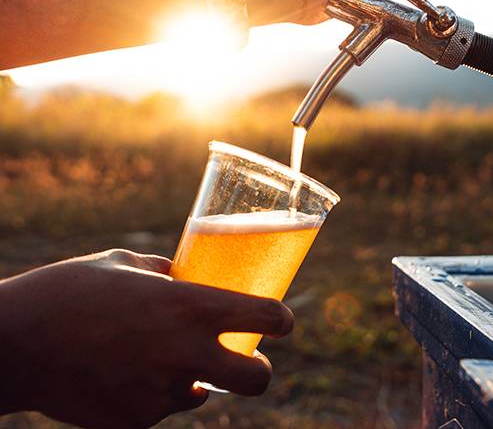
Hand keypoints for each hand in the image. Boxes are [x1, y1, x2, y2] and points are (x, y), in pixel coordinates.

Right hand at [0, 249, 292, 428]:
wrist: (19, 340)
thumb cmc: (74, 289)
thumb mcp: (126, 263)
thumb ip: (166, 271)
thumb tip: (185, 274)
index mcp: (188, 306)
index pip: (265, 316)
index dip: (281, 319)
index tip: (283, 320)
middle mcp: (185, 353)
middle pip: (257, 379)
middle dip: (259, 371)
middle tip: (248, 360)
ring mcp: (161, 394)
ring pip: (201, 393)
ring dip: (192, 376)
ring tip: (153, 354)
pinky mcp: (136, 423)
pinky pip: (161, 406)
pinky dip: (153, 392)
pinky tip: (123, 371)